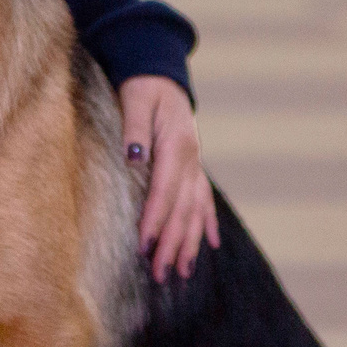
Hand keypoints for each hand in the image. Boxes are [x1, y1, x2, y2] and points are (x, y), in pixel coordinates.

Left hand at [119, 75, 218, 281]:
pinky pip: (205, 199)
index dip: (155, 221)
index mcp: (176, 145)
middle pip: (182, 209)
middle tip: (160, 274)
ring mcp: (196, 164)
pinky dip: (208, 223)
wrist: (159, 73)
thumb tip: (134, 156)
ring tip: (183, 271)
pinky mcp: (194, 165)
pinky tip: (212, 245)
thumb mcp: (135, 101)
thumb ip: (135, 128)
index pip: (164, 192)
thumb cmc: (142, 87)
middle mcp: (191, 159)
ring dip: (190, 242)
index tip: (144, 247)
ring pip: (196, 210)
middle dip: (171, 243)